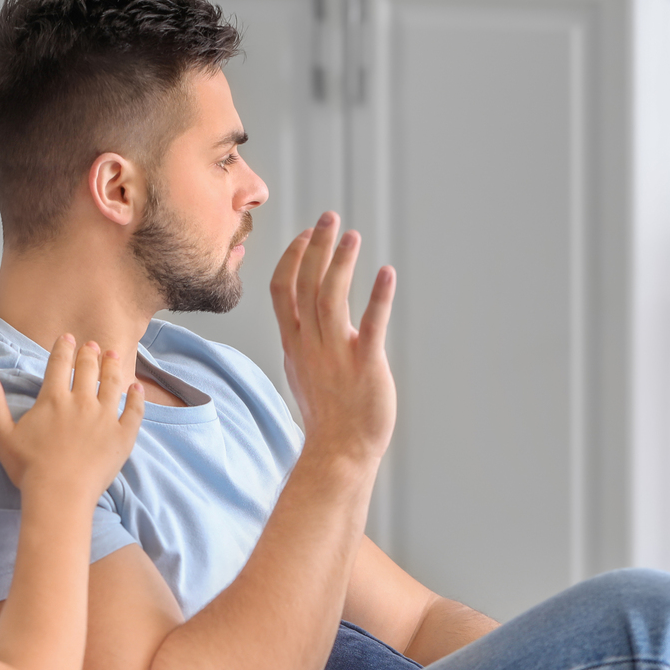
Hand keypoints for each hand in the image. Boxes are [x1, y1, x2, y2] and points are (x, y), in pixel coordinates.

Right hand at [0, 335, 143, 501]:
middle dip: (89, 354)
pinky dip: (136, 397)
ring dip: (112, 367)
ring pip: (111, 384)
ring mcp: (104, 418)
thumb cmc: (28, 468)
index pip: (59, 364)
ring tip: (113, 356)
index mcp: (53, 399)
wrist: (59, 495)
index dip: (63, 348)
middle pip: (87, 370)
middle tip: (93, 345)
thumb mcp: (1, 433)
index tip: (67, 338)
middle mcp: (81, 402)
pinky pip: (133, 411)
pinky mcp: (122, 436)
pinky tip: (137, 388)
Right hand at [269, 211, 395, 469]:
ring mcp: (336, 354)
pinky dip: (378, 297)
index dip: (293, 258)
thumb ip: (302, 342)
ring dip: (341, 263)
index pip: (283, 290)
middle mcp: (310, 344)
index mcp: (294, 344)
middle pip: (305, 285)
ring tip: (352, 235)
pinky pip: (371, 325)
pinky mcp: (365, 365)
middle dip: (316, 247)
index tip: (307, 235)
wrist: (339, 451)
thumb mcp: (302, 372)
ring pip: (331, 298)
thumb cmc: (326, 416)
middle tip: (329, 217)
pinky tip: (386, 273)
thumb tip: (302, 321)